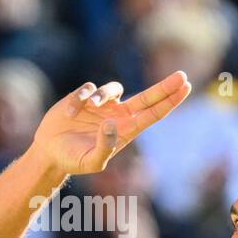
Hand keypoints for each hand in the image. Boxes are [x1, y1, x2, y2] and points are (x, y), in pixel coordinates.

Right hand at [30, 72, 191, 176]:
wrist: (51, 152)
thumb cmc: (74, 160)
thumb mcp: (91, 162)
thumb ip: (105, 147)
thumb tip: (111, 124)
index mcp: (127, 130)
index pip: (154, 113)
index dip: (171, 101)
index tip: (186, 87)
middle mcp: (119, 115)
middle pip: (147, 97)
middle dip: (165, 87)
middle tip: (182, 76)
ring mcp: (102, 105)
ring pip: (113, 87)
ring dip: (103, 94)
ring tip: (90, 106)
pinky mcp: (83, 97)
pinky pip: (88, 88)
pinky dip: (79, 98)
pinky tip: (70, 113)